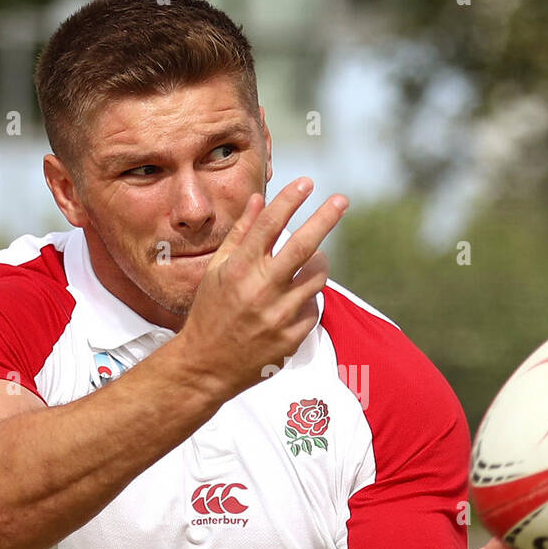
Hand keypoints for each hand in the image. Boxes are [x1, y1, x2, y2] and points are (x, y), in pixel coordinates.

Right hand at [176, 178, 348, 397]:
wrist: (206, 366)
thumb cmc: (210, 313)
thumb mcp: (216, 271)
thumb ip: (240, 234)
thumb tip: (259, 199)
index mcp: (238, 270)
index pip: (270, 225)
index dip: (290, 200)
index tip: (307, 182)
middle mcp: (260, 290)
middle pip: (304, 246)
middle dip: (326, 218)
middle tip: (341, 200)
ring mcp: (278, 315)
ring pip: (317, 276)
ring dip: (318, 264)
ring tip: (308, 263)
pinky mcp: (292, 337)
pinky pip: (314, 306)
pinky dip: (308, 298)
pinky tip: (291, 303)